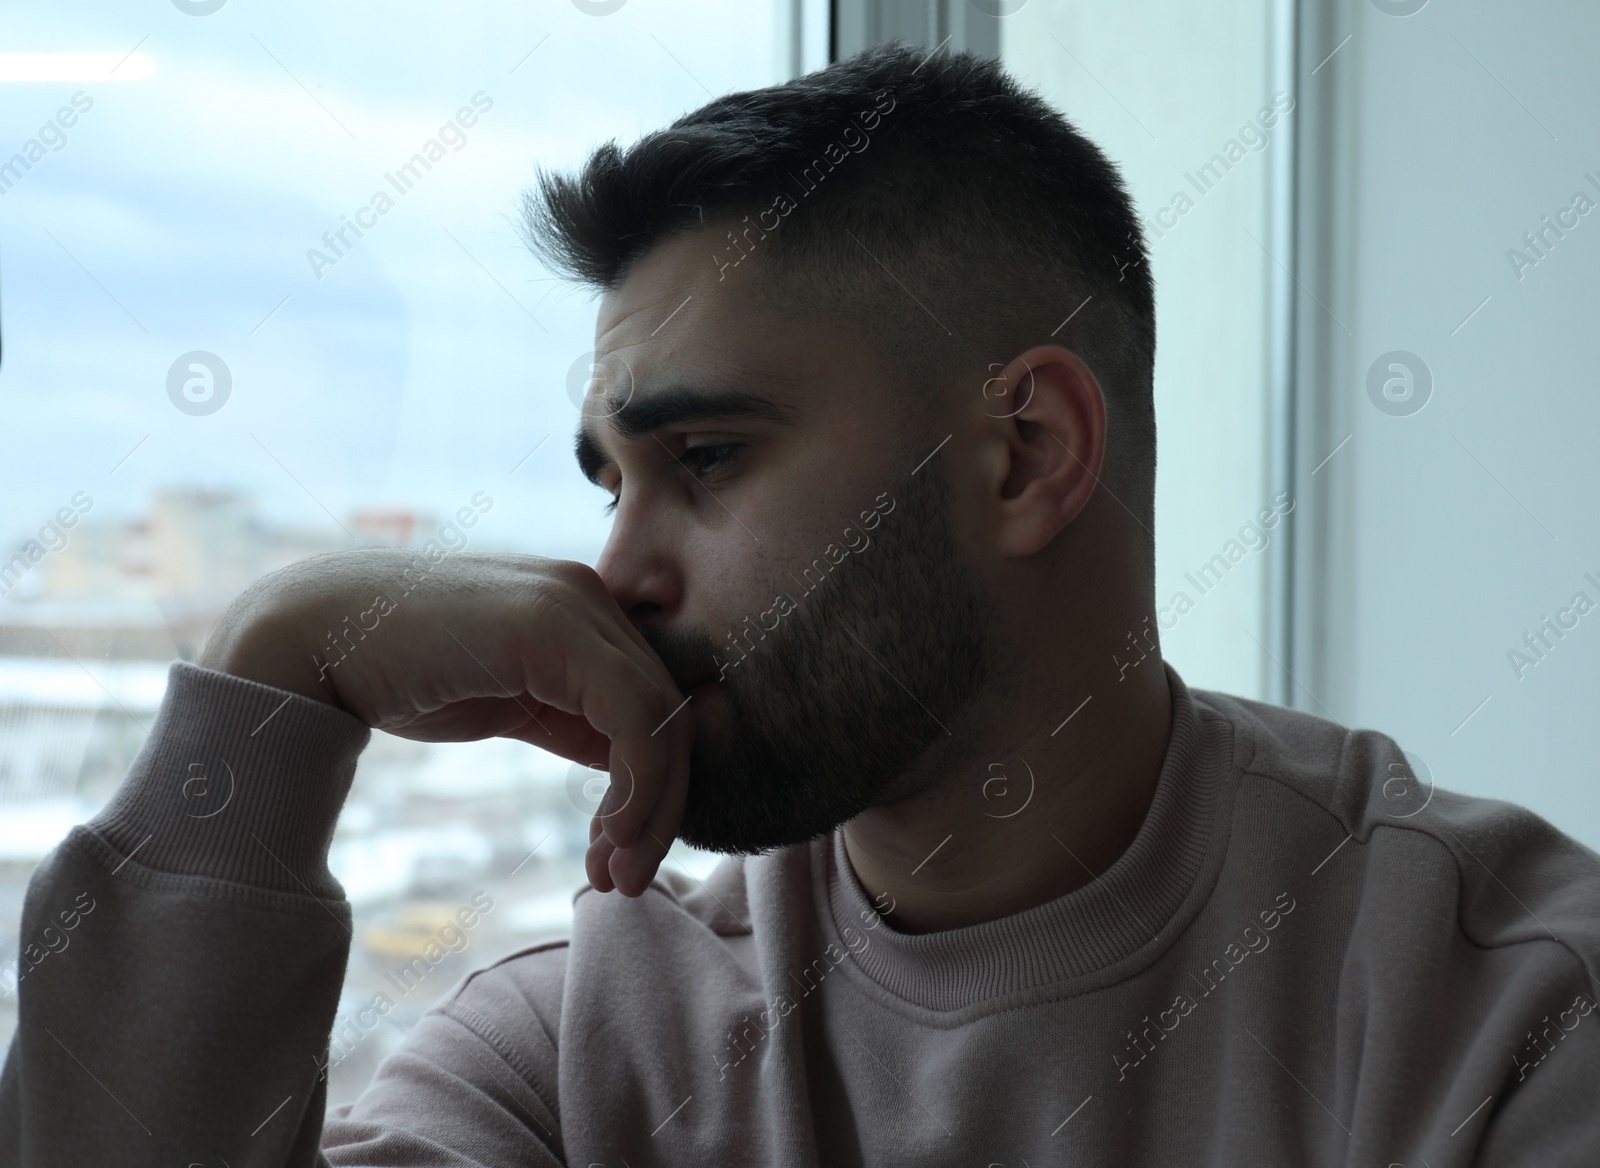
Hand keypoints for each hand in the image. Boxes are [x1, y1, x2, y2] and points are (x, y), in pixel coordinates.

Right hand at [198, 549, 690, 895]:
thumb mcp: (504, 700)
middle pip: (668, 714)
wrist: (309, 640)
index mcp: (580, 610)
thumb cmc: (395, 670)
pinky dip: (635, 787)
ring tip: (615, 875)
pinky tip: (604, 839)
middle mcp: (587, 598)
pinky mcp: (553, 627)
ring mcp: (574, 606)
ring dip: (651, 811)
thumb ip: (569, 717)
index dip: (656, 786)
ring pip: (661, 720)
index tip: (616, 857)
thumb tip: (627, 765)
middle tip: (626, 880)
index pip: (654, 703)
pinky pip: (633, 717)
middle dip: (660, 808)